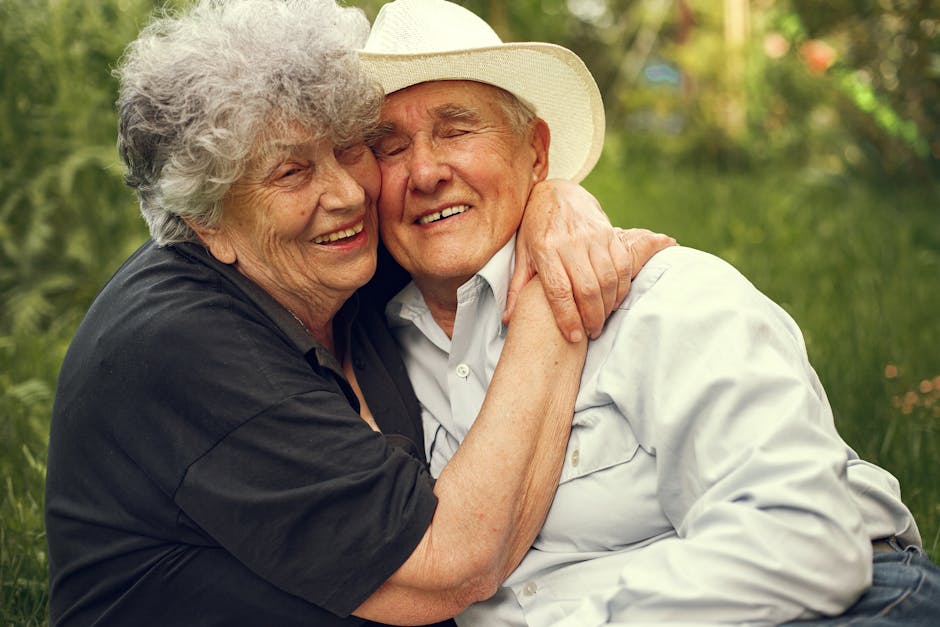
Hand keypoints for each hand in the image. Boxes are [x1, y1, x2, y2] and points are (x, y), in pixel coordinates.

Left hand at [508, 180, 675, 340]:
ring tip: (602, 321)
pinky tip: (614, 299)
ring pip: (608, 279)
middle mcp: (570, 241)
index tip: (573, 337)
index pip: (559, 290)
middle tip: (591, 333)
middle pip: (587, 288)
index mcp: (545, 249)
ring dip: (608, 305)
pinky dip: (622, 286)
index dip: (568, 317)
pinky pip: (622, 264)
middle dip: (592, 317)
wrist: (557, 192)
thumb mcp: (522, 254)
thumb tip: (508, 319)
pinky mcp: (609, 232)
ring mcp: (593, 236)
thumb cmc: (535, 228)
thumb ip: (517, 287)